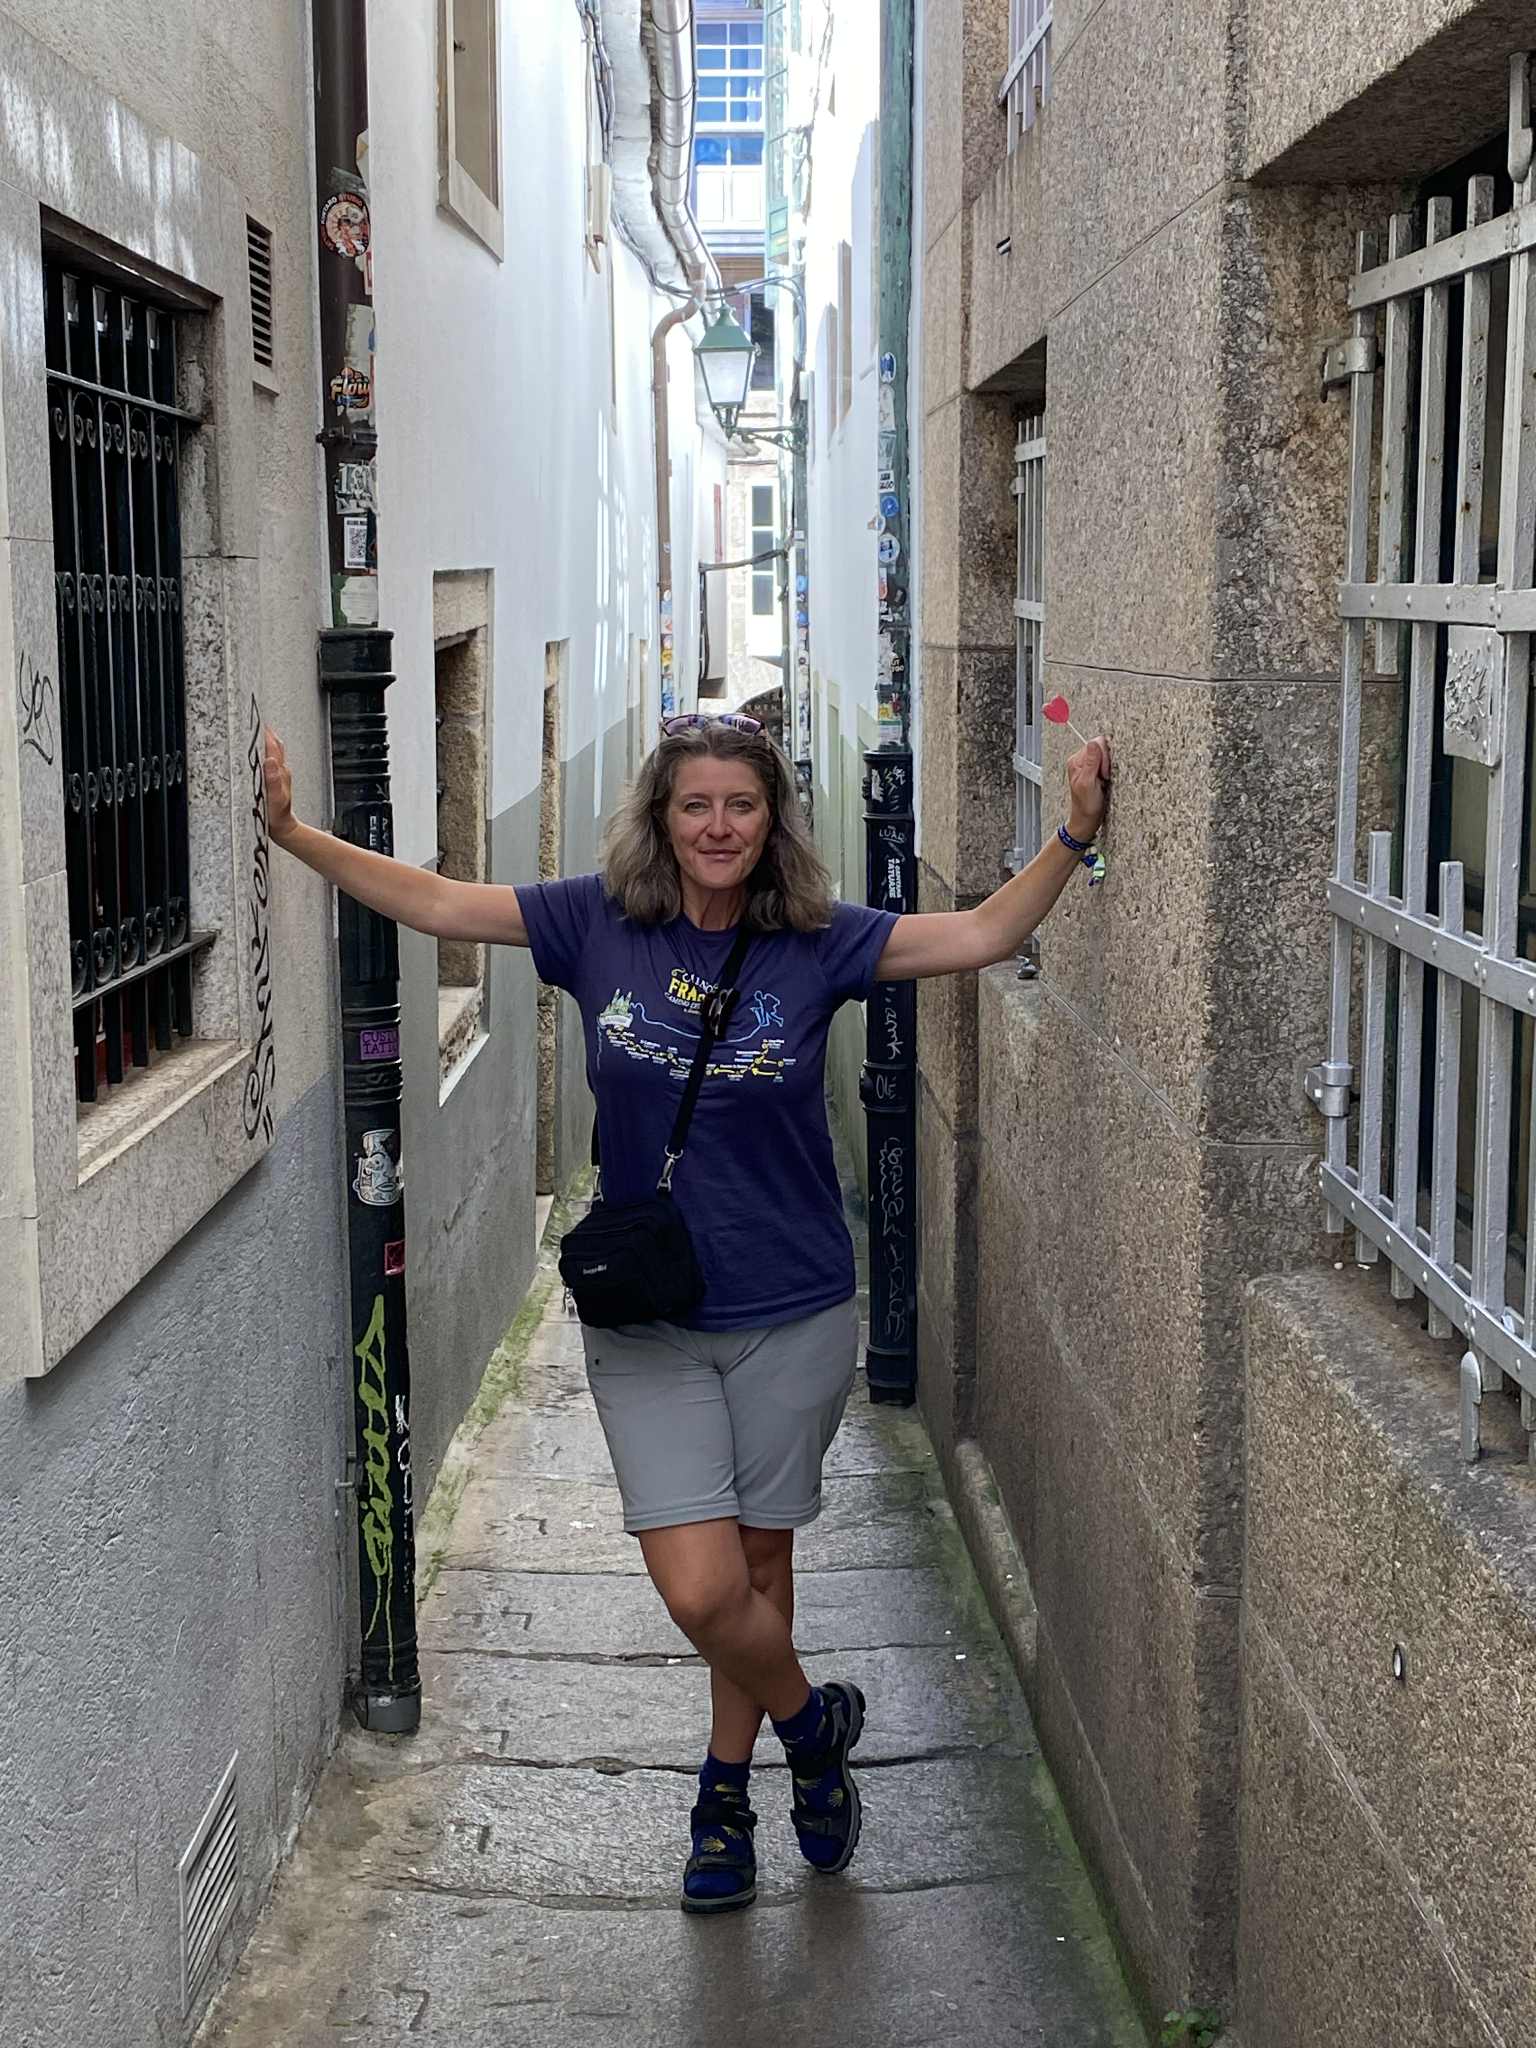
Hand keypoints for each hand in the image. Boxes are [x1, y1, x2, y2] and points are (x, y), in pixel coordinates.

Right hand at [263, 728, 297, 843]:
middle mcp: (281, 770)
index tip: (258, 720)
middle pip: (275, 745)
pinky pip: (271, 759)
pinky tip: (259, 750)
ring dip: (266, 739)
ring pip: (274, 751)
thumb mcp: (276, 799)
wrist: (283, 827)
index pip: (273, 746)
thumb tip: (271, 761)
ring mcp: (279, 774)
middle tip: (256, 718)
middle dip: (266, 731)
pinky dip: (265, 750)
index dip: (265, 733)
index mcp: (280, 771)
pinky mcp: (276, 778)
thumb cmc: (278, 816)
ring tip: (257, 729)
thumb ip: (274, 781)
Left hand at [1066, 735, 1110, 841]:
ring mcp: (1090, 765)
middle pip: (1103, 747)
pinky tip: (1106, 782)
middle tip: (1104, 778)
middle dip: (1107, 762)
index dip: (1105, 757)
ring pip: (1108, 755)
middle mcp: (1082, 760)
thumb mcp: (1088, 784)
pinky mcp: (1097, 771)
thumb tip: (1094, 742)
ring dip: (1109, 768)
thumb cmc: (1086, 806)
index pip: (1097, 744)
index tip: (1104, 773)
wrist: (1087, 821)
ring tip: (1104, 781)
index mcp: (1076, 760)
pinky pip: (1109, 763)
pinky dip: (1111, 772)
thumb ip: (1091, 762)